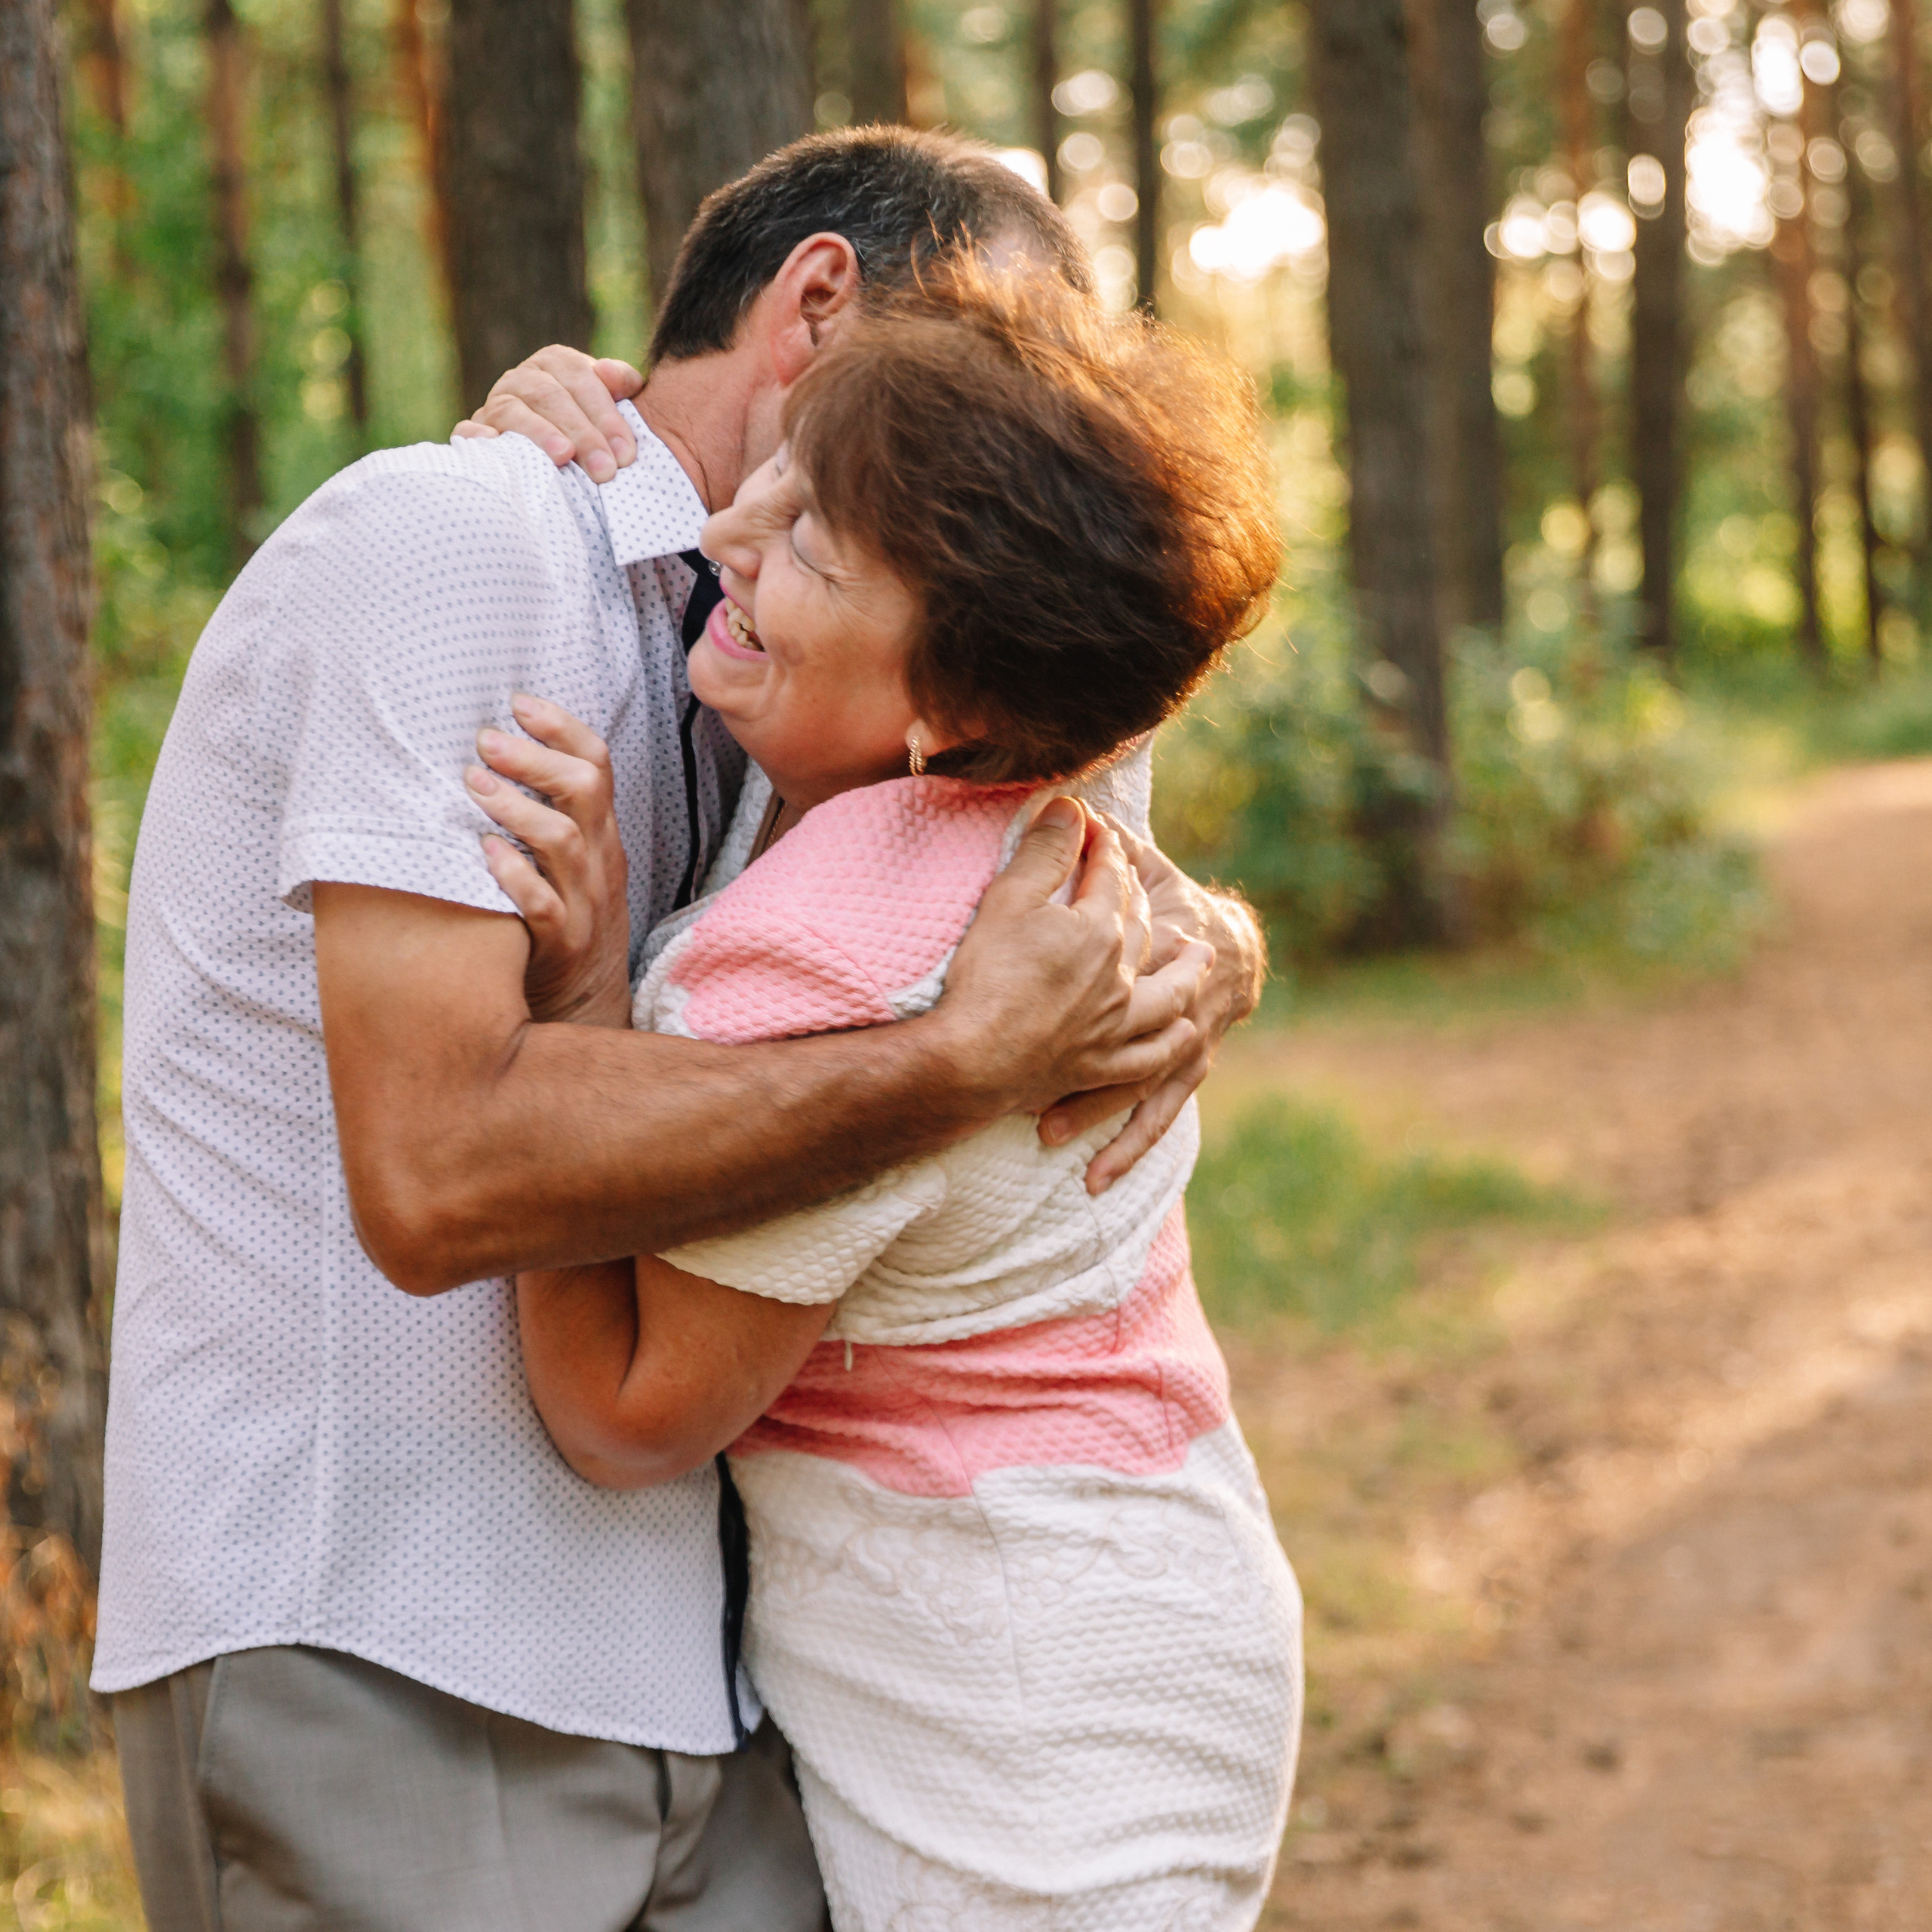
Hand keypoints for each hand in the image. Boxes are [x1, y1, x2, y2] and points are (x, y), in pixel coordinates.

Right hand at [452, 346, 644, 483]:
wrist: (550, 445)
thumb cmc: (588, 424)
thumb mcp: (608, 401)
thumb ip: (619, 385)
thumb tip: (612, 374)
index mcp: (555, 363)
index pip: (580, 379)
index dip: (605, 415)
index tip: (626, 452)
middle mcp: (522, 378)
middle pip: (549, 396)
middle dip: (581, 433)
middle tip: (605, 470)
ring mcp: (495, 403)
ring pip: (512, 411)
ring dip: (539, 433)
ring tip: (564, 456)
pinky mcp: (474, 430)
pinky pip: (468, 431)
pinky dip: (477, 437)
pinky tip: (493, 445)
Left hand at [466, 695, 632, 1027]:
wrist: (588, 1007)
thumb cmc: (565, 922)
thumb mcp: (573, 863)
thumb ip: (551, 814)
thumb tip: (492, 754)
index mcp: (601, 835)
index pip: (597, 765)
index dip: (562, 727)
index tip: (517, 702)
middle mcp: (600, 862)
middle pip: (585, 792)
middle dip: (535, 759)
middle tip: (485, 740)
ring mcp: (586, 904)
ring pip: (564, 842)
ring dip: (517, 808)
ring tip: (474, 785)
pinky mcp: (565, 945)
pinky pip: (545, 906)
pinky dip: (516, 876)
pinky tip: (484, 853)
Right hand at [933, 800, 1213, 1160]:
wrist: (974, 1060)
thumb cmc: (987, 976)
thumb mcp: (1009, 899)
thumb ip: (1044, 851)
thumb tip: (1070, 806)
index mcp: (1099, 931)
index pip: (1110, 876)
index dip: (1103, 846)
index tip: (1095, 826)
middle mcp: (1118, 979)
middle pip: (1140, 929)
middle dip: (1138, 895)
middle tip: (1135, 880)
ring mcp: (1114, 1027)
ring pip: (1165, 995)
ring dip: (1186, 974)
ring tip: (1200, 958)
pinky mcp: (1100, 1067)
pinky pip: (1150, 1057)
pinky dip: (1171, 1044)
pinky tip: (1181, 1035)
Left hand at [1041, 816, 1267, 1191]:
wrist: (1234, 946)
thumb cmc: (1173, 903)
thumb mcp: (1146, 868)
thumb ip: (1110, 844)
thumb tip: (1068, 803)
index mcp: (1156, 950)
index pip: (1116, 965)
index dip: (1071, 976)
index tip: (1018, 985)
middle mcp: (1172, 1003)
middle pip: (1122, 1036)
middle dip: (1073, 1062)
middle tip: (1021, 1083)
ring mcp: (1183, 1045)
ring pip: (1137, 1084)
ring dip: (1092, 1111)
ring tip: (1046, 1136)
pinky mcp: (1182, 1073)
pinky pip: (1154, 1116)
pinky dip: (1126, 1148)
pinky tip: (1092, 1182)